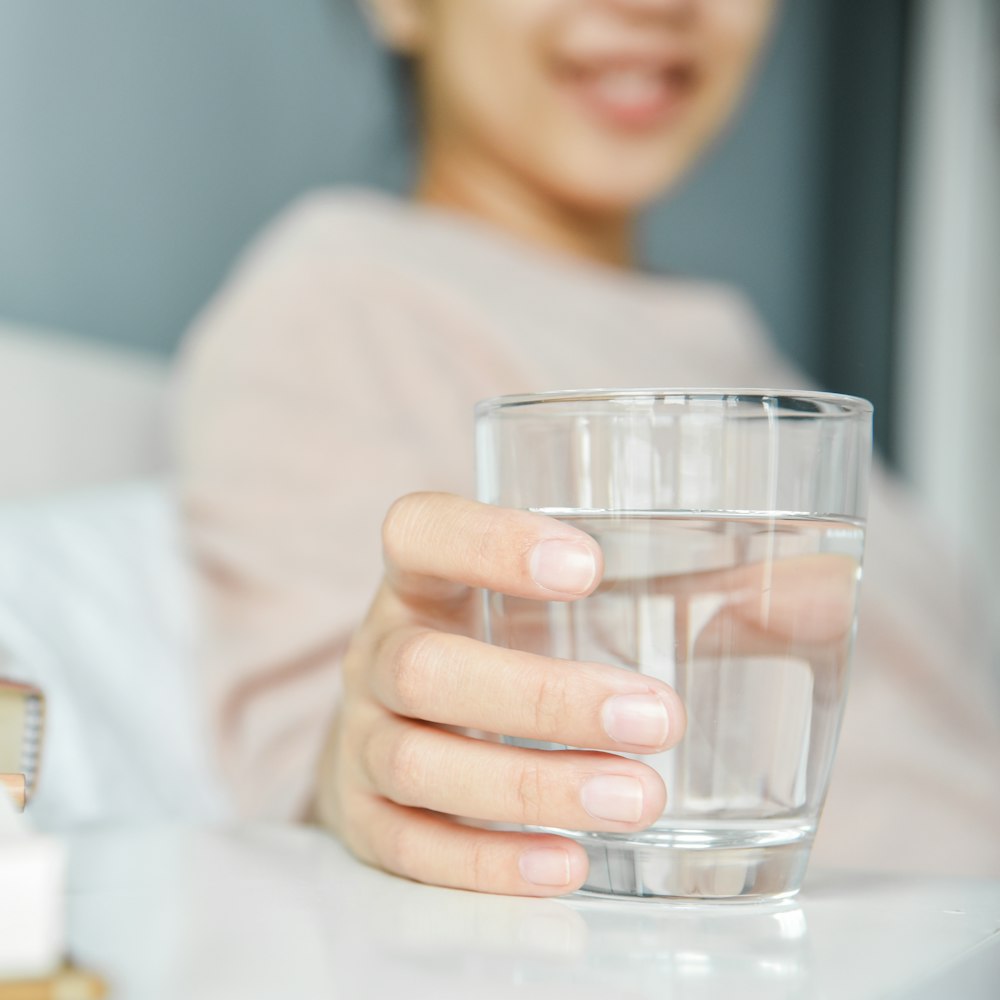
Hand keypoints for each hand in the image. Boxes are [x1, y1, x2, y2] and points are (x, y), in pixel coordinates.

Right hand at [312, 493, 685, 895]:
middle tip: (657, 718)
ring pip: (418, 759)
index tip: (587, 564)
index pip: (420, 530)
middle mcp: (379, 651)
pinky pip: (406, 843)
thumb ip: (698, 589)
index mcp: (424, 580)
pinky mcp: (363, 816)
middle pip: (425, 665)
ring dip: (530, 783)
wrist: (406, 731)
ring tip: (637, 798)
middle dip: (542, 697)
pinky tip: (568, 862)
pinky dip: (485, 859)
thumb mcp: (577, 610)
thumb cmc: (512, 653)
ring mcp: (362, 736)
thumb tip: (826, 586)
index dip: (486, 540)